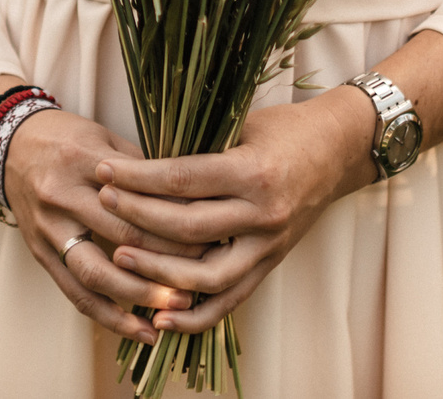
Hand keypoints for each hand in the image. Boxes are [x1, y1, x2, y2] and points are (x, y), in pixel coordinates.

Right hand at [2, 109, 208, 343]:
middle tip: (203, 278)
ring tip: (174, 311)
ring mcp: (48, 230)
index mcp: (84, 162)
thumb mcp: (104, 139)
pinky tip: (138, 330)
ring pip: (95, 274)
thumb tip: (191, 202)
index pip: (138, 199)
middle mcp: (62, 197)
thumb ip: (142, 171)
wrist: (10, 144)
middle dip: (166, 262)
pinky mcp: (40, 253)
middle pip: (122, 238)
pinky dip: (108, 315)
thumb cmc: (66, 138)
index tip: (211, 237)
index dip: (175, 221)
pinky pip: (74, 292)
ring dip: (138, 296)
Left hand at [92, 89, 374, 333]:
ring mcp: (269, 245)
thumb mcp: (242, 126)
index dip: (137, 179)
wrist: (340, 148)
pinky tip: (160, 318)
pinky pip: (230, 301)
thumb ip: (199, 150)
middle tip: (102, 204)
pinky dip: (195, 316)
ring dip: (158, 270)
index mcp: (253, 172)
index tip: (104, 173)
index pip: (181, 180)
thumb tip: (141, 166)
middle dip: (137, 217)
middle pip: (186, 227)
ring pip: (205, 274)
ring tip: (120, 255)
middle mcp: (263, 214)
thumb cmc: (287, 129)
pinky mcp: (271, 264)